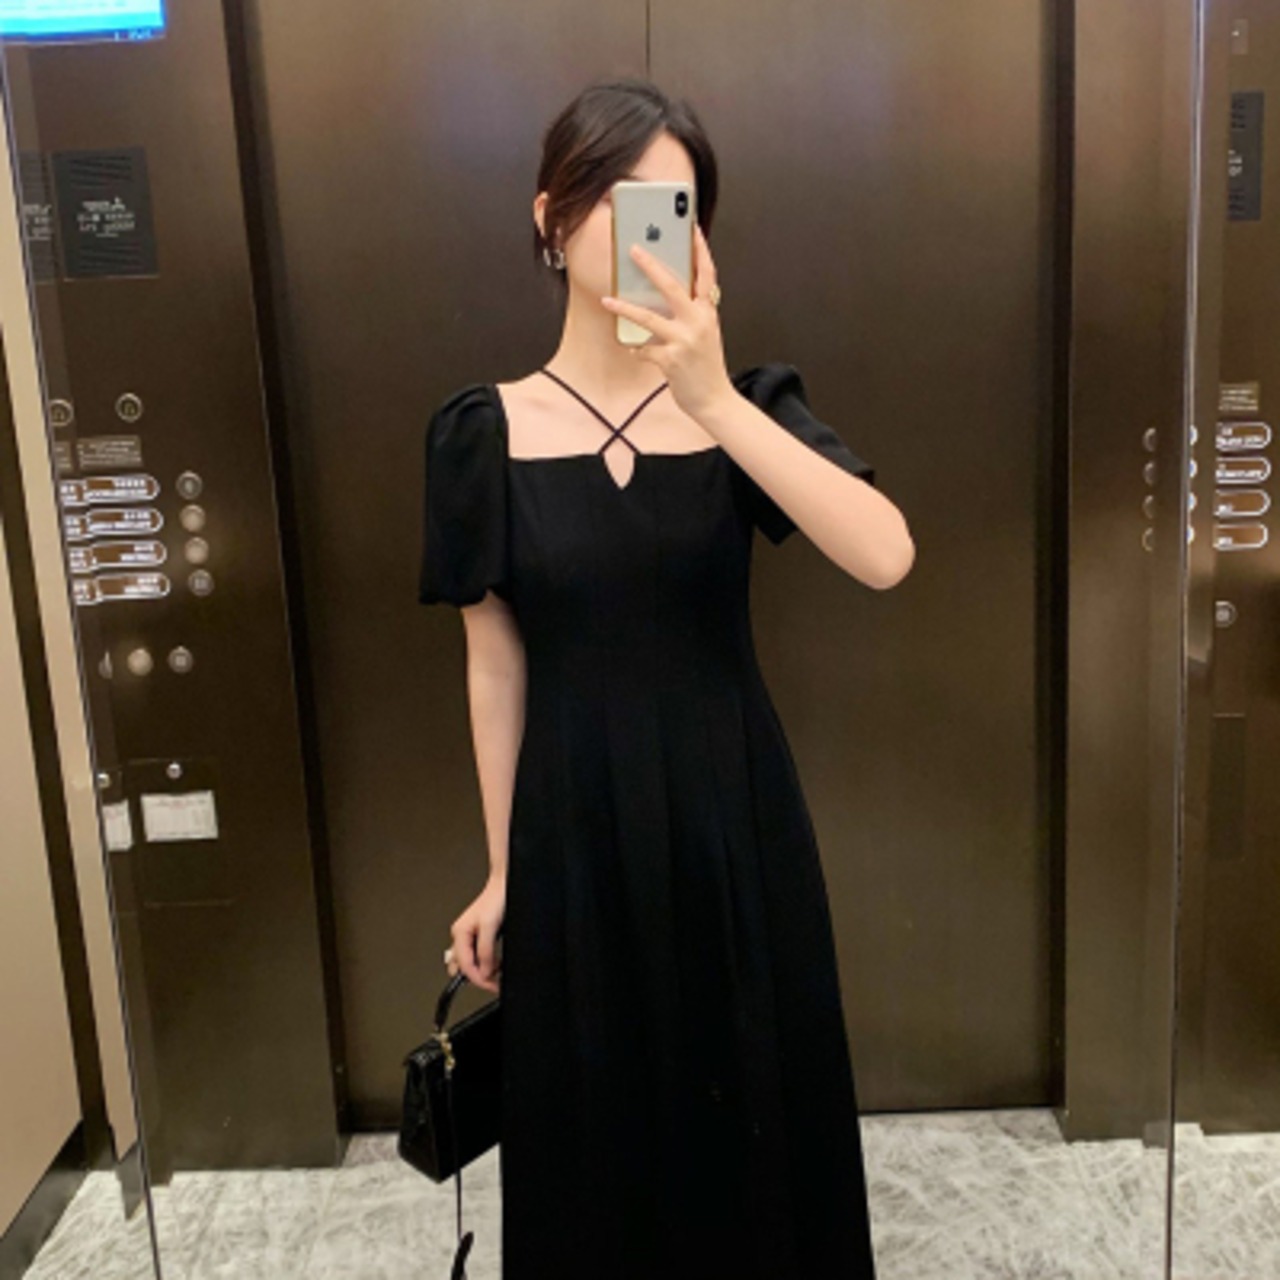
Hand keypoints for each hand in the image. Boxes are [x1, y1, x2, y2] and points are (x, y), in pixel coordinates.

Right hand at [445, 874, 504, 992]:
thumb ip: (485, 951)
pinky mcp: (479, 933)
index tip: (491, 986)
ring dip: (483, 970)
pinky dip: (487, 962)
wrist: (505, 883)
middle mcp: (461, 934)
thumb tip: (484, 971)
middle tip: (493, 983)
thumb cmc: (496, 899)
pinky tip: (496, 963)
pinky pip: (478, 955)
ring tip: (497, 973)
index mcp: (459, 933)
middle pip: (464, 966)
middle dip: (477, 977)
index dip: (478, 979)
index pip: (464, 966)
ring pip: (470, 962)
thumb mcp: (490, 926)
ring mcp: (469, 934)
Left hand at [600, 224, 733, 420]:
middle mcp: (698, 322)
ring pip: (649, 317)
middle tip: (633, 250)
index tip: (692, 228)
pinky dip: (637, 350)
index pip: (707, 274)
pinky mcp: (671, 360)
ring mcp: (684, 340)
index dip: (700, 250)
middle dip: (651, 266)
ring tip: (608, 300)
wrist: (715, 401)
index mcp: (708, 313)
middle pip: (673, 286)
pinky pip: (645, 349)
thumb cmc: (707, 368)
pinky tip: (634, 350)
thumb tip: (666, 300)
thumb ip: (692, 315)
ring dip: (625, 308)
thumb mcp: (706, 335)